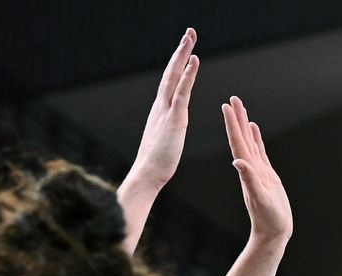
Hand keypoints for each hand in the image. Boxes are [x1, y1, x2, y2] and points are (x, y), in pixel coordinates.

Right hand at [124, 28, 198, 189]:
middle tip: (189, 33)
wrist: (147, 175)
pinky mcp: (174, 119)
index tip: (185, 50)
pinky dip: (188, 74)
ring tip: (190, 37)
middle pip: (171, 71)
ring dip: (183, 55)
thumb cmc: (156, 164)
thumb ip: (166, 129)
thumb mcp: (163, 140)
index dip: (177, 64)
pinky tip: (194, 60)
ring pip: (174, 76)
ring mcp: (166, 110)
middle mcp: (161, 105)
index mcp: (160, 110)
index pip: (170, 81)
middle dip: (180, 51)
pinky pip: (182, 91)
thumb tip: (167, 128)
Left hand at [222, 96, 291, 243]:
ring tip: (241, 107)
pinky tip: (254, 128)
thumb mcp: (260, 199)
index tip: (226, 106)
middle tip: (233, 98)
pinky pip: (259, 151)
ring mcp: (257, 171)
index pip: (238, 143)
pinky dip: (256, 138)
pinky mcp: (266, 175)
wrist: (273, 233)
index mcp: (247, 171)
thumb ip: (249, 180)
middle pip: (241, 138)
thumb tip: (238, 162)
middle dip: (236, 118)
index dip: (232, 124)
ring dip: (244, 125)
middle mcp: (249, 168)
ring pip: (249, 142)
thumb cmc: (268, 219)